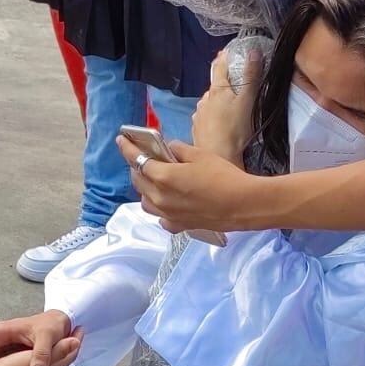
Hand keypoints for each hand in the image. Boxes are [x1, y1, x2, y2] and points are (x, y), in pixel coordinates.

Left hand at [119, 136, 262, 232]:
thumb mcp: (199, 155)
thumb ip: (178, 150)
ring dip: (145, 189)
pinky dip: (160, 208)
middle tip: (142, 157)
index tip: (121, 140)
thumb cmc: (223, 176)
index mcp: (163, 177)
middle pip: (138, 181)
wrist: (243, 205)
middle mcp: (160, 198)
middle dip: (136, 167)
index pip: (137, 160)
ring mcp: (168, 214)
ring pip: (145, 201)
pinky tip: (168, 203)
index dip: (127, 148)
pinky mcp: (179, 225)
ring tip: (154, 180)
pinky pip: (161, 217)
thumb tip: (169, 148)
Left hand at [192, 48, 259, 165]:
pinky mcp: (197, 129)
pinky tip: (218, 124)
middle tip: (234, 87)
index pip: (220, 67)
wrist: (219, 156)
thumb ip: (251, 76)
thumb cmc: (236, 129)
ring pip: (208, 103)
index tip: (226, 52)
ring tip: (228, 109)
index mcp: (217, 90)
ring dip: (216, 102)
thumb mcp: (248, 100)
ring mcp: (199, 115)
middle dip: (223, 85)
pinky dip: (211, 117)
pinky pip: (205, 117)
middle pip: (214, 87)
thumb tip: (253, 52)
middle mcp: (204, 100)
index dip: (224, 58)